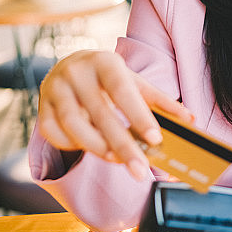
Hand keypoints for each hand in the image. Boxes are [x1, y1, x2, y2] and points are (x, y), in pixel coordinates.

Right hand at [37, 50, 193, 179]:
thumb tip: (189, 120)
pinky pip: (56, 134)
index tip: (155, 139)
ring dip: (98, 149)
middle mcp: (76, 72)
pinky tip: (92, 149)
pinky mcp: (41, 108)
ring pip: (75, 127)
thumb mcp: (135, 82)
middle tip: (140, 170)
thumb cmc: (109, 77)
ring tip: (118, 161)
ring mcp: (55, 89)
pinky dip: (73, 146)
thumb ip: (161, 102)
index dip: (138, 115)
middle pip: (100, 114)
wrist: (71, 65)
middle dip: (122, 146)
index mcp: (104, 62)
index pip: (122, 90)